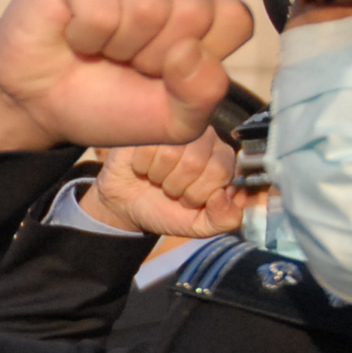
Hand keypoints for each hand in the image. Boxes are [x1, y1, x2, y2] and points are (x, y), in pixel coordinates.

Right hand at [0, 0, 253, 154]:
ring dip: (117, 45)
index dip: (194, 63)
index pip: (234, 21)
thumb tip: (189, 52)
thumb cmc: (107, 100)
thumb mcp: (172, 121)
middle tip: (125, 59)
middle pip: (193, 12)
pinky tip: (76, 31)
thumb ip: (202, 96)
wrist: (39, 101)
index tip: (161, 72)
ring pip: (148, 6)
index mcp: (208, 2)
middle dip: (152, 56)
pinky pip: (102, 7)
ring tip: (102, 45)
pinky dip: (85, 36)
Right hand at [80, 128, 248, 239]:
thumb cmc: (166, 209)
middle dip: (176, 187)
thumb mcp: (200, 225)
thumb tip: (222, 195)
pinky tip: (144, 167)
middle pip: (195, 162)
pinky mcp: (150, 126)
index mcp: (223, 159)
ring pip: (171, 154)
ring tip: (157, 178)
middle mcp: (205, 138)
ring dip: (158, 176)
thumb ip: (225, 219)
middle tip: (170, 190)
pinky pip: (148, 147)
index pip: (220, 171)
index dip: (199, 193)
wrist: (126, 206)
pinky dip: (142, 166)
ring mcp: (177, 129)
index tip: (189, 199)